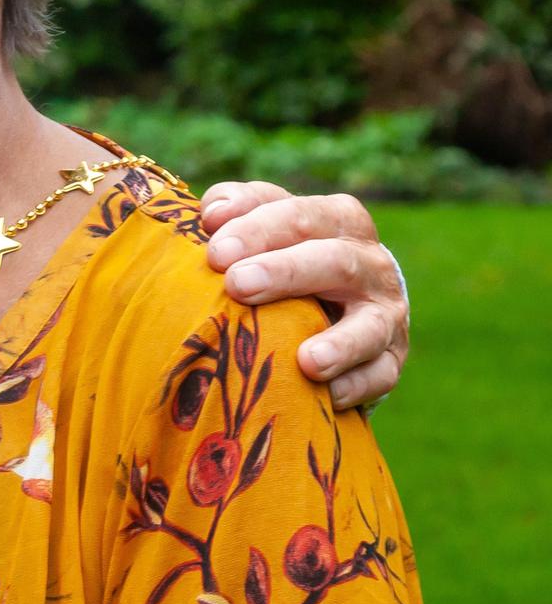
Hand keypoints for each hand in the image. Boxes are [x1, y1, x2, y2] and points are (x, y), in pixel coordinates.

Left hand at [198, 181, 408, 410]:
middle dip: (285, 272)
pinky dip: (355, 385)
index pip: (299, 214)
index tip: (215, 252)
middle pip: (335, 261)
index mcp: (336, 219)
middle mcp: (369, 262)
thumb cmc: (282, 254)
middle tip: (238, 285)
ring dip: (340, 343)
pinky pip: (380, 375)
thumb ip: (238, 208)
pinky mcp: (390, 359)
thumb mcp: (263, 224)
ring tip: (308, 361)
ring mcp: (386, 313)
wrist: (340, 305)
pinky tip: (326, 396)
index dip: (257, 229)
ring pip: (371, 325)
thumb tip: (212, 213)